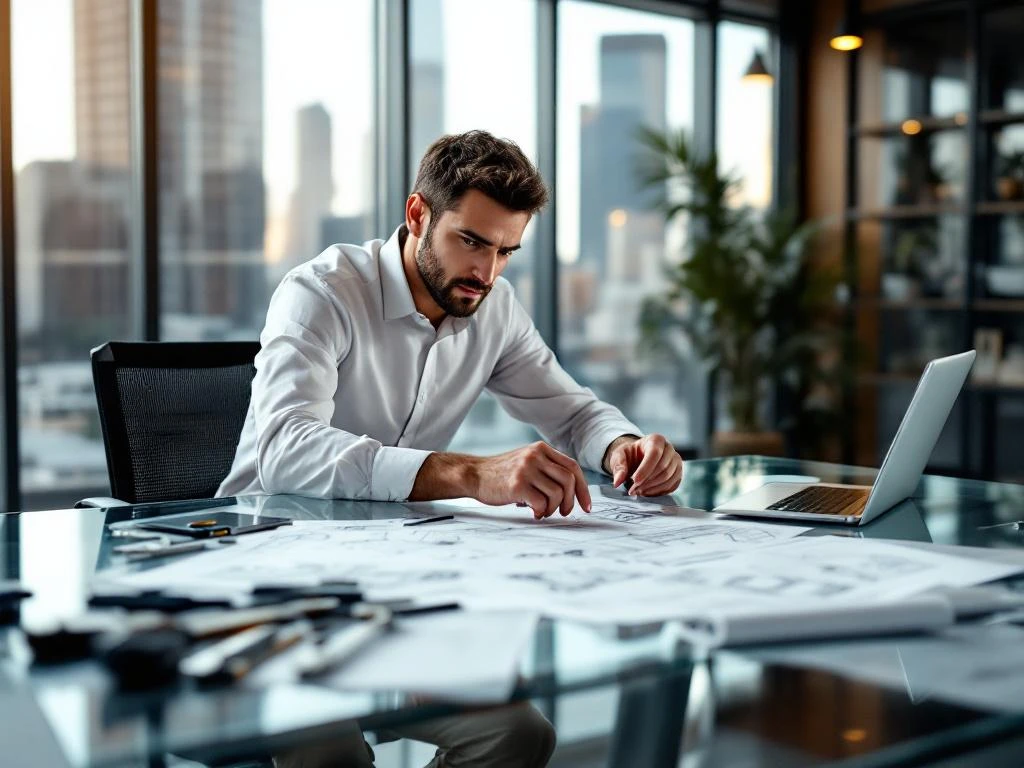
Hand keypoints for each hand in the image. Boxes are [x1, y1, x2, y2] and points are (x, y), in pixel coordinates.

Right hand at [471, 441, 591, 519]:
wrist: (474, 475)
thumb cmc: (502, 474)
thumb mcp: (527, 462)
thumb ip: (547, 469)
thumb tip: (572, 492)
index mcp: (541, 449)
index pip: (573, 467)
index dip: (583, 489)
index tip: (586, 506)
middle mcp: (535, 456)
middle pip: (569, 480)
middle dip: (570, 501)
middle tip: (563, 512)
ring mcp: (526, 469)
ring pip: (557, 493)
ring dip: (553, 508)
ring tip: (542, 511)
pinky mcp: (517, 484)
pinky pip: (541, 503)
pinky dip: (541, 512)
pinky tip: (533, 512)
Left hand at [604, 434, 682, 496]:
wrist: (638, 458)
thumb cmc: (630, 455)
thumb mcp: (619, 456)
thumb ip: (618, 466)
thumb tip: (617, 481)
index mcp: (656, 439)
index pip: (655, 453)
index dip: (645, 469)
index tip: (634, 481)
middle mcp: (669, 449)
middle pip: (663, 467)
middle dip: (647, 481)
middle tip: (633, 489)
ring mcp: (676, 462)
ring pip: (668, 478)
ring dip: (652, 488)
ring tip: (638, 491)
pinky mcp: (678, 474)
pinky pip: (672, 485)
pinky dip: (659, 492)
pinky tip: (646, 492)